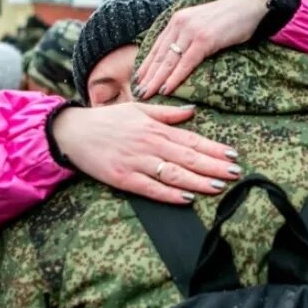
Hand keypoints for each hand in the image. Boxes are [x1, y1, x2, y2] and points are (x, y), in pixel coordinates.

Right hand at [52, 103, 241, 203]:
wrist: (72, 131)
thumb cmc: (107, 120)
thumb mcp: (138, 109)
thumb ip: (167, 113)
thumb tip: (193, 111)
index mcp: (155, 128)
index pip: (191, 140)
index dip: (213, 148)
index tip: (232, 155)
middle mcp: (149, 145)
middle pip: (188, 158)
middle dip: (214, 166)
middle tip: (235, 173)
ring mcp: (136, 162)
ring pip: (173, 173)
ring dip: (198, 181)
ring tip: (219, 186)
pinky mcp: (122, 178)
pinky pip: (150, 188)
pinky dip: (168, 194)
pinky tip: (186, 198)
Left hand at [134, 0, 270, 98]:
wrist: (252, 8)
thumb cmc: (230, 18)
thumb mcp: (203, 23)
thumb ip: (189, 34)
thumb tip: (180, 53)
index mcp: (178, 19)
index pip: (157, 46)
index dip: (146, 64)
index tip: (138, 79)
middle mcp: (181, 23)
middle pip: (160, 55)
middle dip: (148, 75)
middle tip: (138, 92)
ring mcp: (192, 31)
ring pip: (169, 60)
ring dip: (157, 79)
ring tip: (147, 93)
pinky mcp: (205, 40)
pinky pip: (186, 63)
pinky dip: (175, 77)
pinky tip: (167, 88)